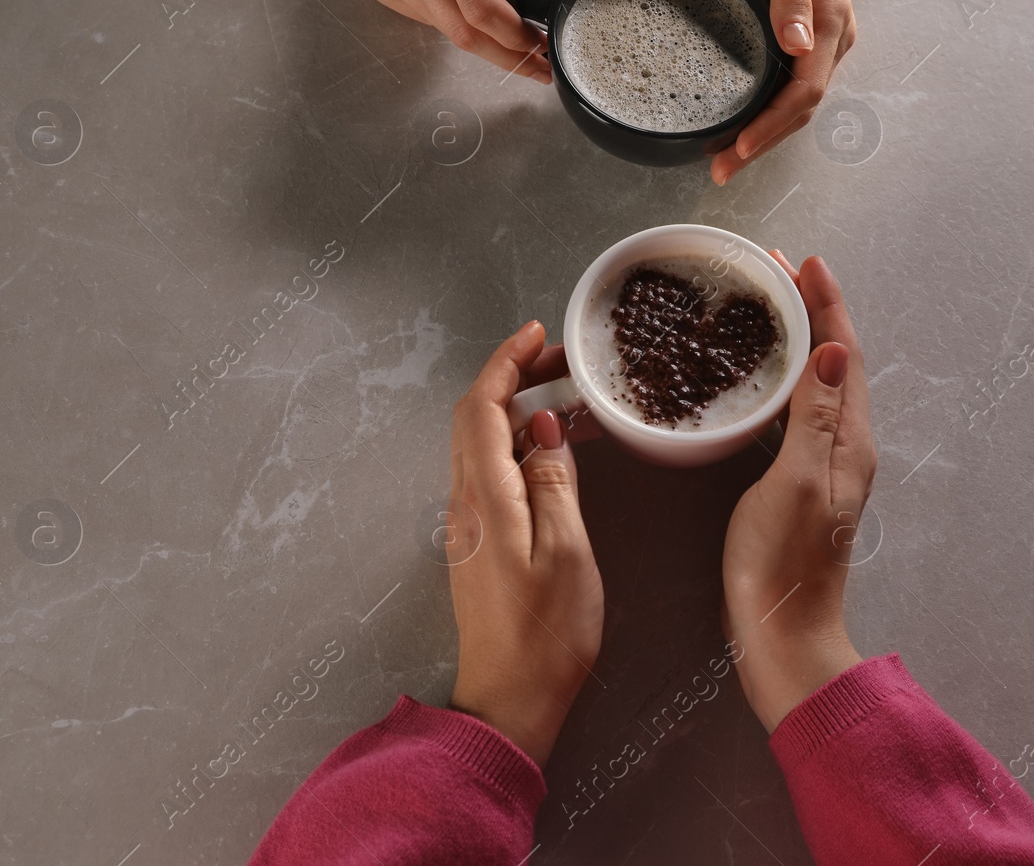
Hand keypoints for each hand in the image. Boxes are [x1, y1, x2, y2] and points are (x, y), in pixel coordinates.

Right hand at [352, 0, 559, 81]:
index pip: (482, 9)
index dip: (515, 38)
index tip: (540, 47)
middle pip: (463, 33)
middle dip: (503, 54)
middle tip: (534, 63)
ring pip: (444, 29)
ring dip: (477, 33)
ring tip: (496, 19)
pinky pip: (423, 17)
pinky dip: (448, 15)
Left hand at [444, 322, 603, 764]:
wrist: (509, 699)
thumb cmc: (546, 634)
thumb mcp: (567, 551)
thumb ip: (555, 482)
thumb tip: (544, 429)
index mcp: (485, 497)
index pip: (482, 408)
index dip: (505, 363)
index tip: (536, 334)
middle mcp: (465, 503)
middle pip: (475, 418)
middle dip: (513, 376)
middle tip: (561, 360)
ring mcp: (468, 524)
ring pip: (480, 443)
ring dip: (514, 408)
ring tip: (564, 395)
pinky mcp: (478, 542)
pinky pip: (490, 471)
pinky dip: (516, 442)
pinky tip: (551, 448)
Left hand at [712, 0, 854, 184]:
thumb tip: (799, 47)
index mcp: (832, 20)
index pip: (806, 90)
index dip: (773, 124)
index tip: (741, 147)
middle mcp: (834, 38)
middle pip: (802, 108)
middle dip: (764, 143)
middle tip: (721, 171)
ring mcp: (821, 41)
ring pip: (796, 103)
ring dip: (764, 135)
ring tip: (724, 160)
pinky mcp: (805, 39)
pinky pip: (788, 87)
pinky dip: (765, 113)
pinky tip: (739, 125)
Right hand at [722, 255, 873, 730]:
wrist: (782, 632)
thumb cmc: (783, 564)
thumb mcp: (797, 483)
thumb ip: (813, 418)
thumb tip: (830, 349)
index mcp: (850, 440)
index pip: (844, 353)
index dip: (827, 304)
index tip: (803, 261)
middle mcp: (845, 446)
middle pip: (833, 361)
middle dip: (811, 311)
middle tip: (775, 272)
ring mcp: (826, 465)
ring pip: (816, 383)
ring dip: (796, 340)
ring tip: (766, 309)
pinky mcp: (802, 482)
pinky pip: (799, 410)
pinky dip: (781, 378)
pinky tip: (757, 379)